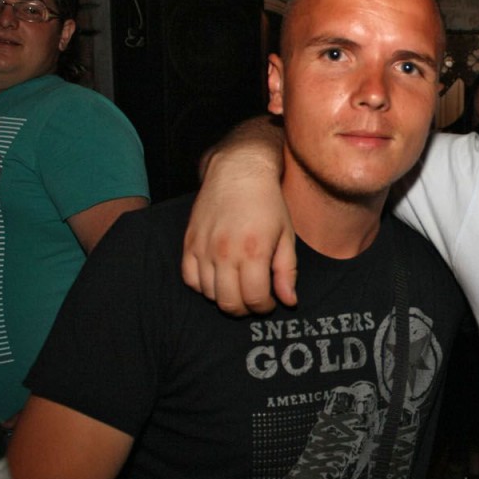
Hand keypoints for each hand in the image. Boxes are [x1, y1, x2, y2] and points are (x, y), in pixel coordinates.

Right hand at [182, 131, 295, 313]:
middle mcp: (225, 252)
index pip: (255, 298)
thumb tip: (289, 301)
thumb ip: (287, 271)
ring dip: (225, 297)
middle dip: (245, 308)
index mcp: (253, 251)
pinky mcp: (189, 242)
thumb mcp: (286, 235)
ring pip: (209, 294)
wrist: (238, 170)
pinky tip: (218, 279)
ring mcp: (204, 248)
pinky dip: (203, 286)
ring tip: (238, 287)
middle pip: (230, 303)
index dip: (265, 307)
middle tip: (254, 299)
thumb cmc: (267, 202)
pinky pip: (190, 279)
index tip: (271, 302)